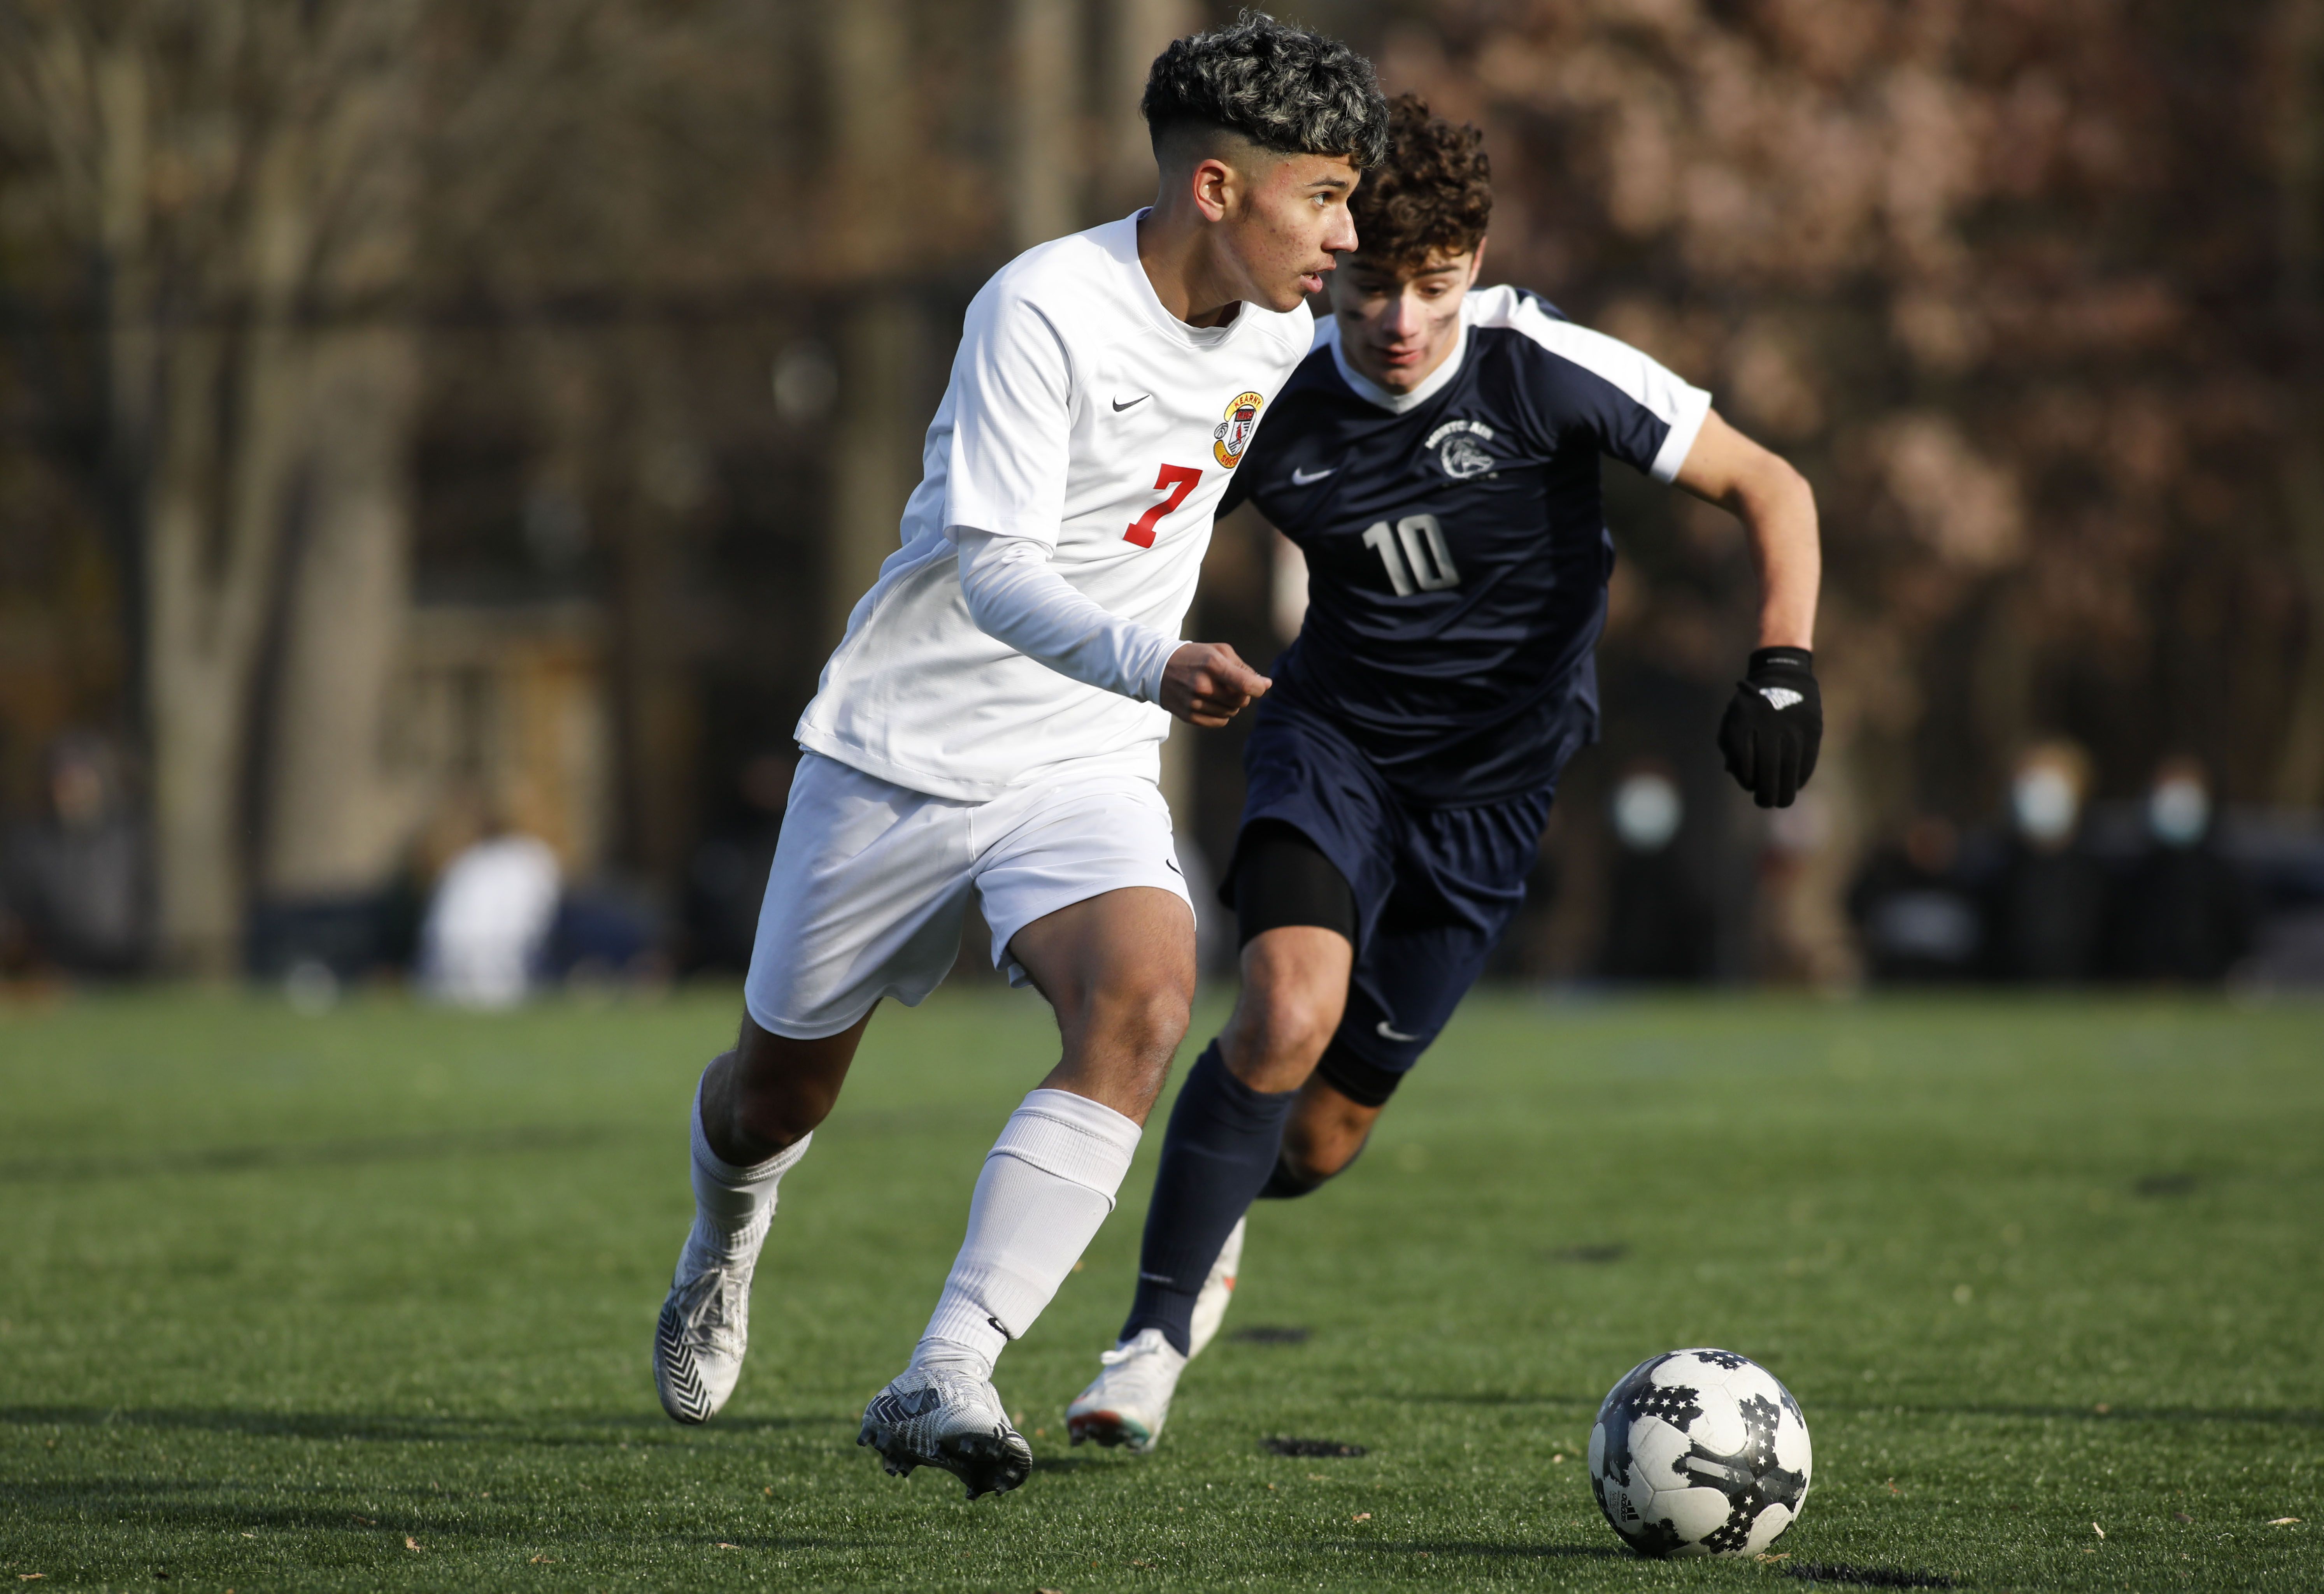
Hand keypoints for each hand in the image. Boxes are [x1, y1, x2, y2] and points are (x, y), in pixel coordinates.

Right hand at [1160, 642, 1270, 727]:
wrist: (1158, 667)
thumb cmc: (1195, 657)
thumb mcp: (1219, 651)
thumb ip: (1244, 667)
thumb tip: (1266, 684)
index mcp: (1213, 665)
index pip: (1246, 684)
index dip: (1259, 688)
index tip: (1261, 686)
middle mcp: (1203, 685)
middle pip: (1241, 701)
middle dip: (1243, 694)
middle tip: (1233, 685)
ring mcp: (1194, 702)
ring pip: (1231, 713)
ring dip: (1231, 705)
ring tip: (1219, 692)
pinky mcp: (1189, 716)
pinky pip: (1219, 722)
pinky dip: (1221, 715)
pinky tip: (1212, 703)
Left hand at [1718, 647, 1821, 807]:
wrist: (1784, 675)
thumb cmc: (1752, 706)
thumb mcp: (1733, 717)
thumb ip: (1729, 745)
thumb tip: (1733, 773)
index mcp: (1743, 720)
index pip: (1744, 759)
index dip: (1747, 779)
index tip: (1750, 786)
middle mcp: (1768, 723)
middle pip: (1768, 767)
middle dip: (1767, 792)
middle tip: (1766, 803)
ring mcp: (1792, 725)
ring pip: (1790, 766)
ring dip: (1787, 790)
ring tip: (1783, 801)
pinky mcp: (1812, 727)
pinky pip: (1808, 758)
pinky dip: (1802, 776)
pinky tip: (1797, 785)